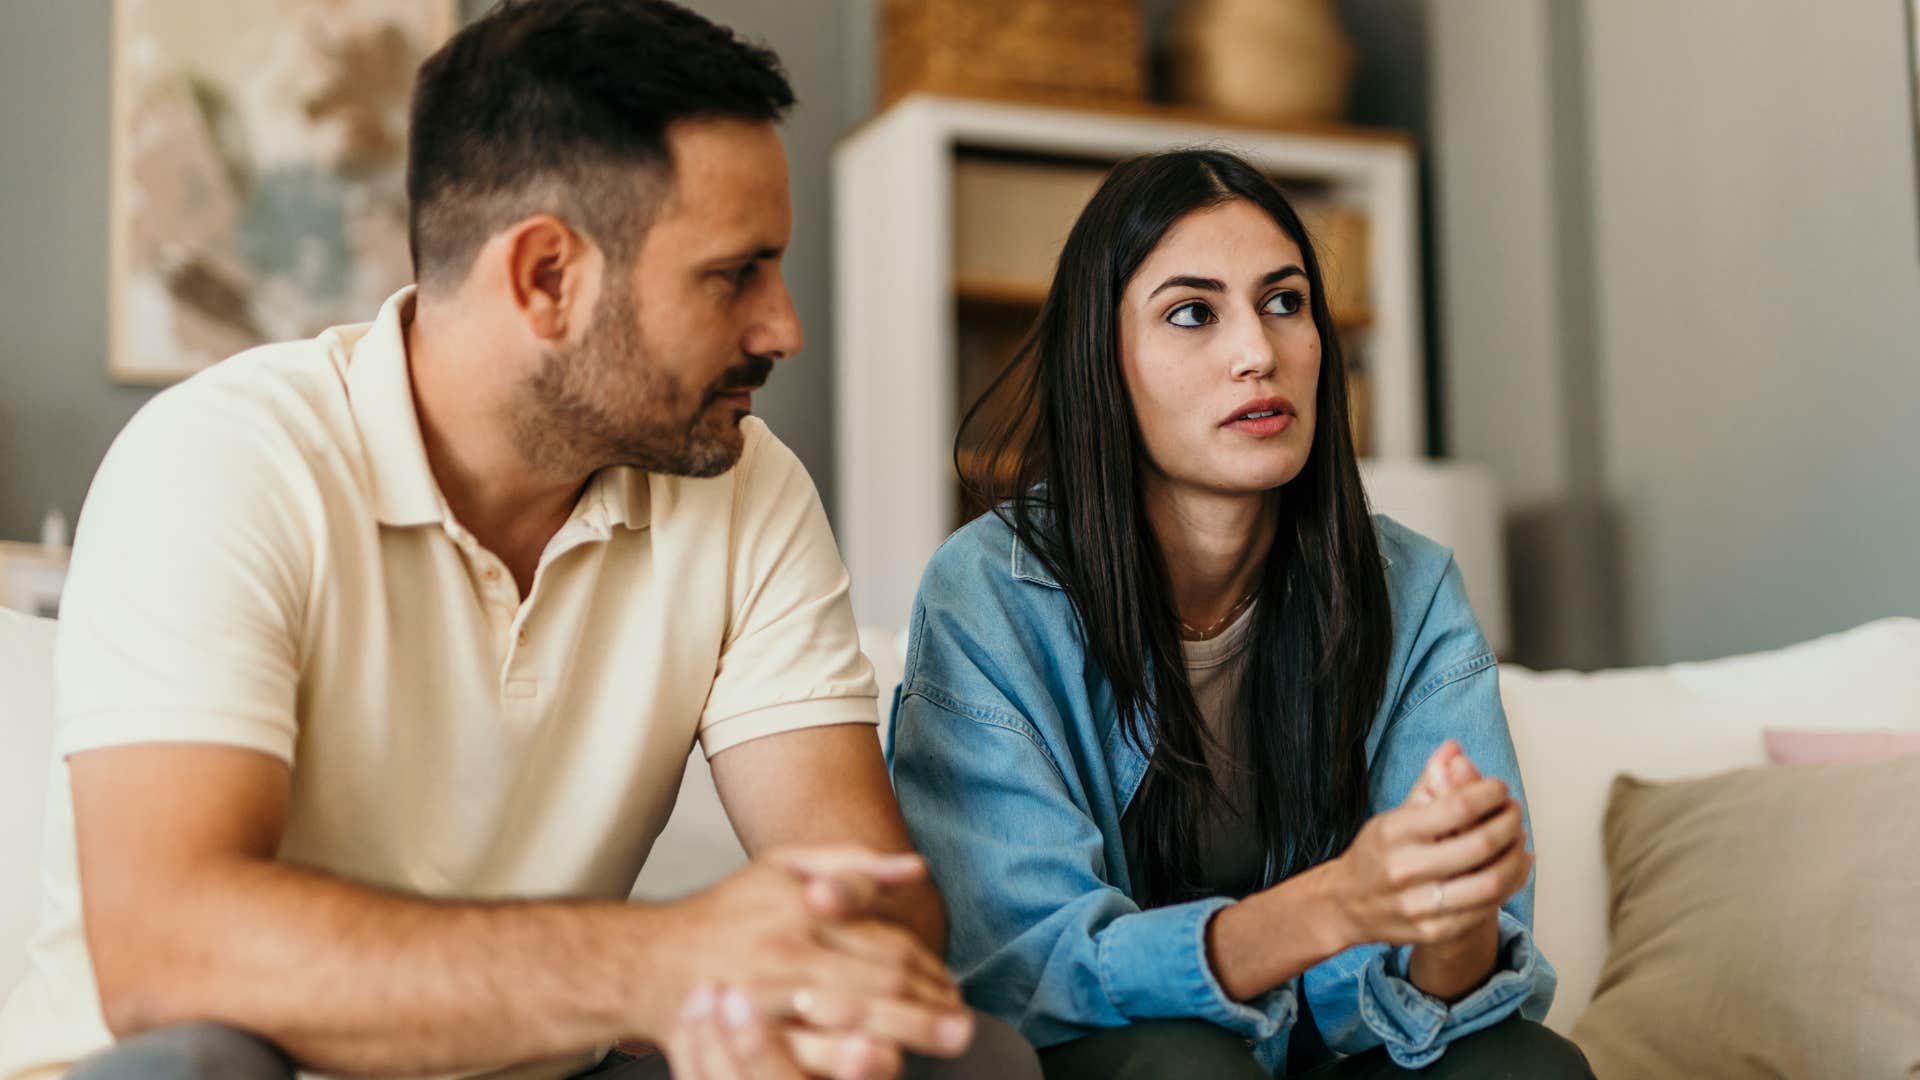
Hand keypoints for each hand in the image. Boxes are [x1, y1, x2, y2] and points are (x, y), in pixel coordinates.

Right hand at [657, 848, 970, 1077]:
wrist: (649, 962)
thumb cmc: (726, 914)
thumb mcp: (782, 867)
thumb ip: (851, 863)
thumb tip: (916, 868)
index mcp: (803, 910)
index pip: (883, 941)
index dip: (927, 967)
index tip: (952, 986)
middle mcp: (788, 953)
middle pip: (878, 983)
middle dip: (928, 1005)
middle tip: (963, 1023)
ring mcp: (769, 1000)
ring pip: (850, 1021)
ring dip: (902, 1034)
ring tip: (940, 1044)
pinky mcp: (749, 1039)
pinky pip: (807, 1056)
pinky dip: (846, 1062)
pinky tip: (876, 1062)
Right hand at [1327, 751, 1531, 949]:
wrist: (1346, 905)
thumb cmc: (1377, 853)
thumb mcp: (1394, 815)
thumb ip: (1428, 784)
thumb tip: (1455, 748)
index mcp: (1394, 832)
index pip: (1457, 807)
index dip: (1489, 794)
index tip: (1500, 788)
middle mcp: (1405, 869)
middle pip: (1479, 845)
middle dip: (1509, 823)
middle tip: (1514, 812)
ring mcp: (1419, 905)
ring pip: (1489, 882)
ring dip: (1515, 856)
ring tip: (1519, 838)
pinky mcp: (1433, 931)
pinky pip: (1486, 908)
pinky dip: (1510, 884)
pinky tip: (1516, 866)